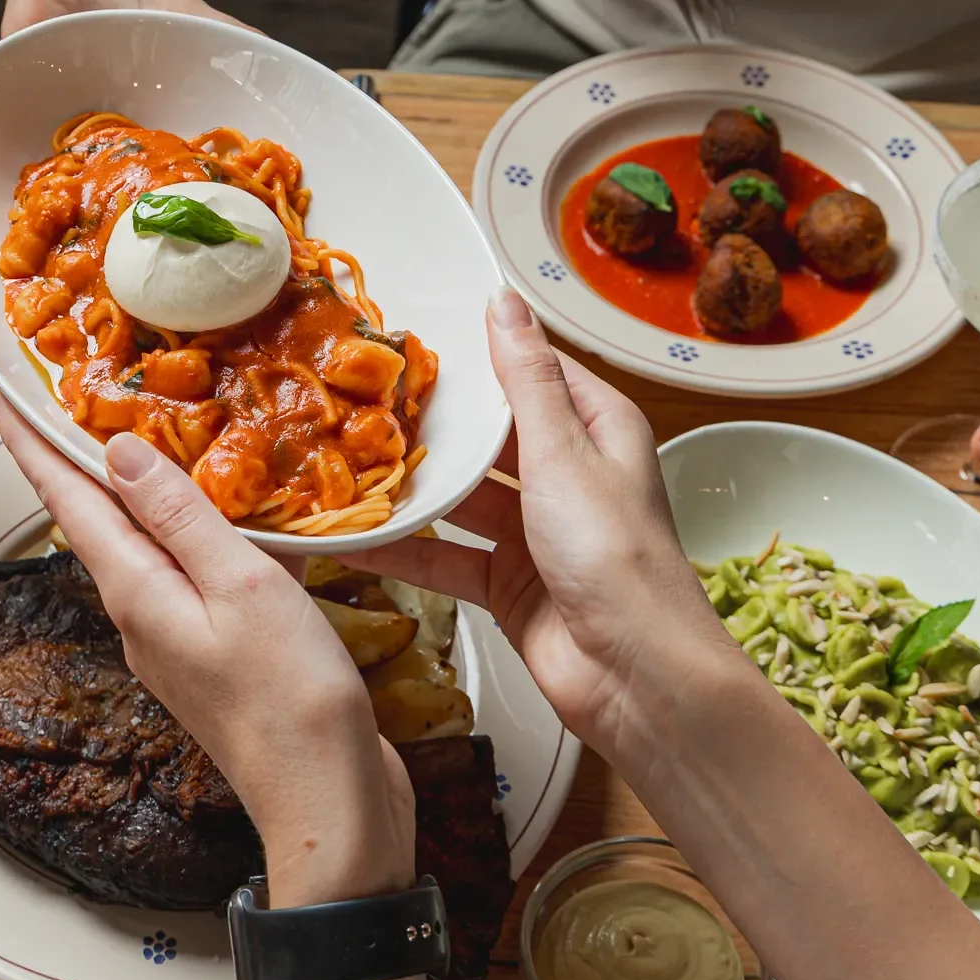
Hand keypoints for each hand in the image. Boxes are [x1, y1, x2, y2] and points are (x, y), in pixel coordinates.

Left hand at [0, 396, 414, 905]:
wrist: (326, 799)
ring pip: (147, 545)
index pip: (68, 500)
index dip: (34, 443)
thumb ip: (181, 517)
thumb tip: (119, 454)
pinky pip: (192, 574)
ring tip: (150, 437)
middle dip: (80, 458)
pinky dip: (199, 532)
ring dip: (142, 492)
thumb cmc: (290, 701)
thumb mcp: (240, 586)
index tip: (2, 396)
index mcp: (136, 591)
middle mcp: (142, 614)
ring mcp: (177, 637)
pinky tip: (234, 516)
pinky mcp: (217, 654)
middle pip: (98, 519)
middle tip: (73, 397)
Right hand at [352, 290, 742, 769]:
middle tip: (359, 394)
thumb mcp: (564, 454)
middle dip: (432, 422)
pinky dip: (406, 548)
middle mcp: (566, 475)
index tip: (412, 332)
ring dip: (412, 487)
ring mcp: (534, 532)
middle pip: (488, 436)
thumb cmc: (616, 558)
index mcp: (595, 429)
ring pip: (461, 496)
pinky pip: (446, 555)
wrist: (636, 677)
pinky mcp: (507, 583)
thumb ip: (525, 380)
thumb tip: (504, 301)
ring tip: (343, 460)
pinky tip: (356, 536)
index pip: (531, 372)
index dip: (478, 353)